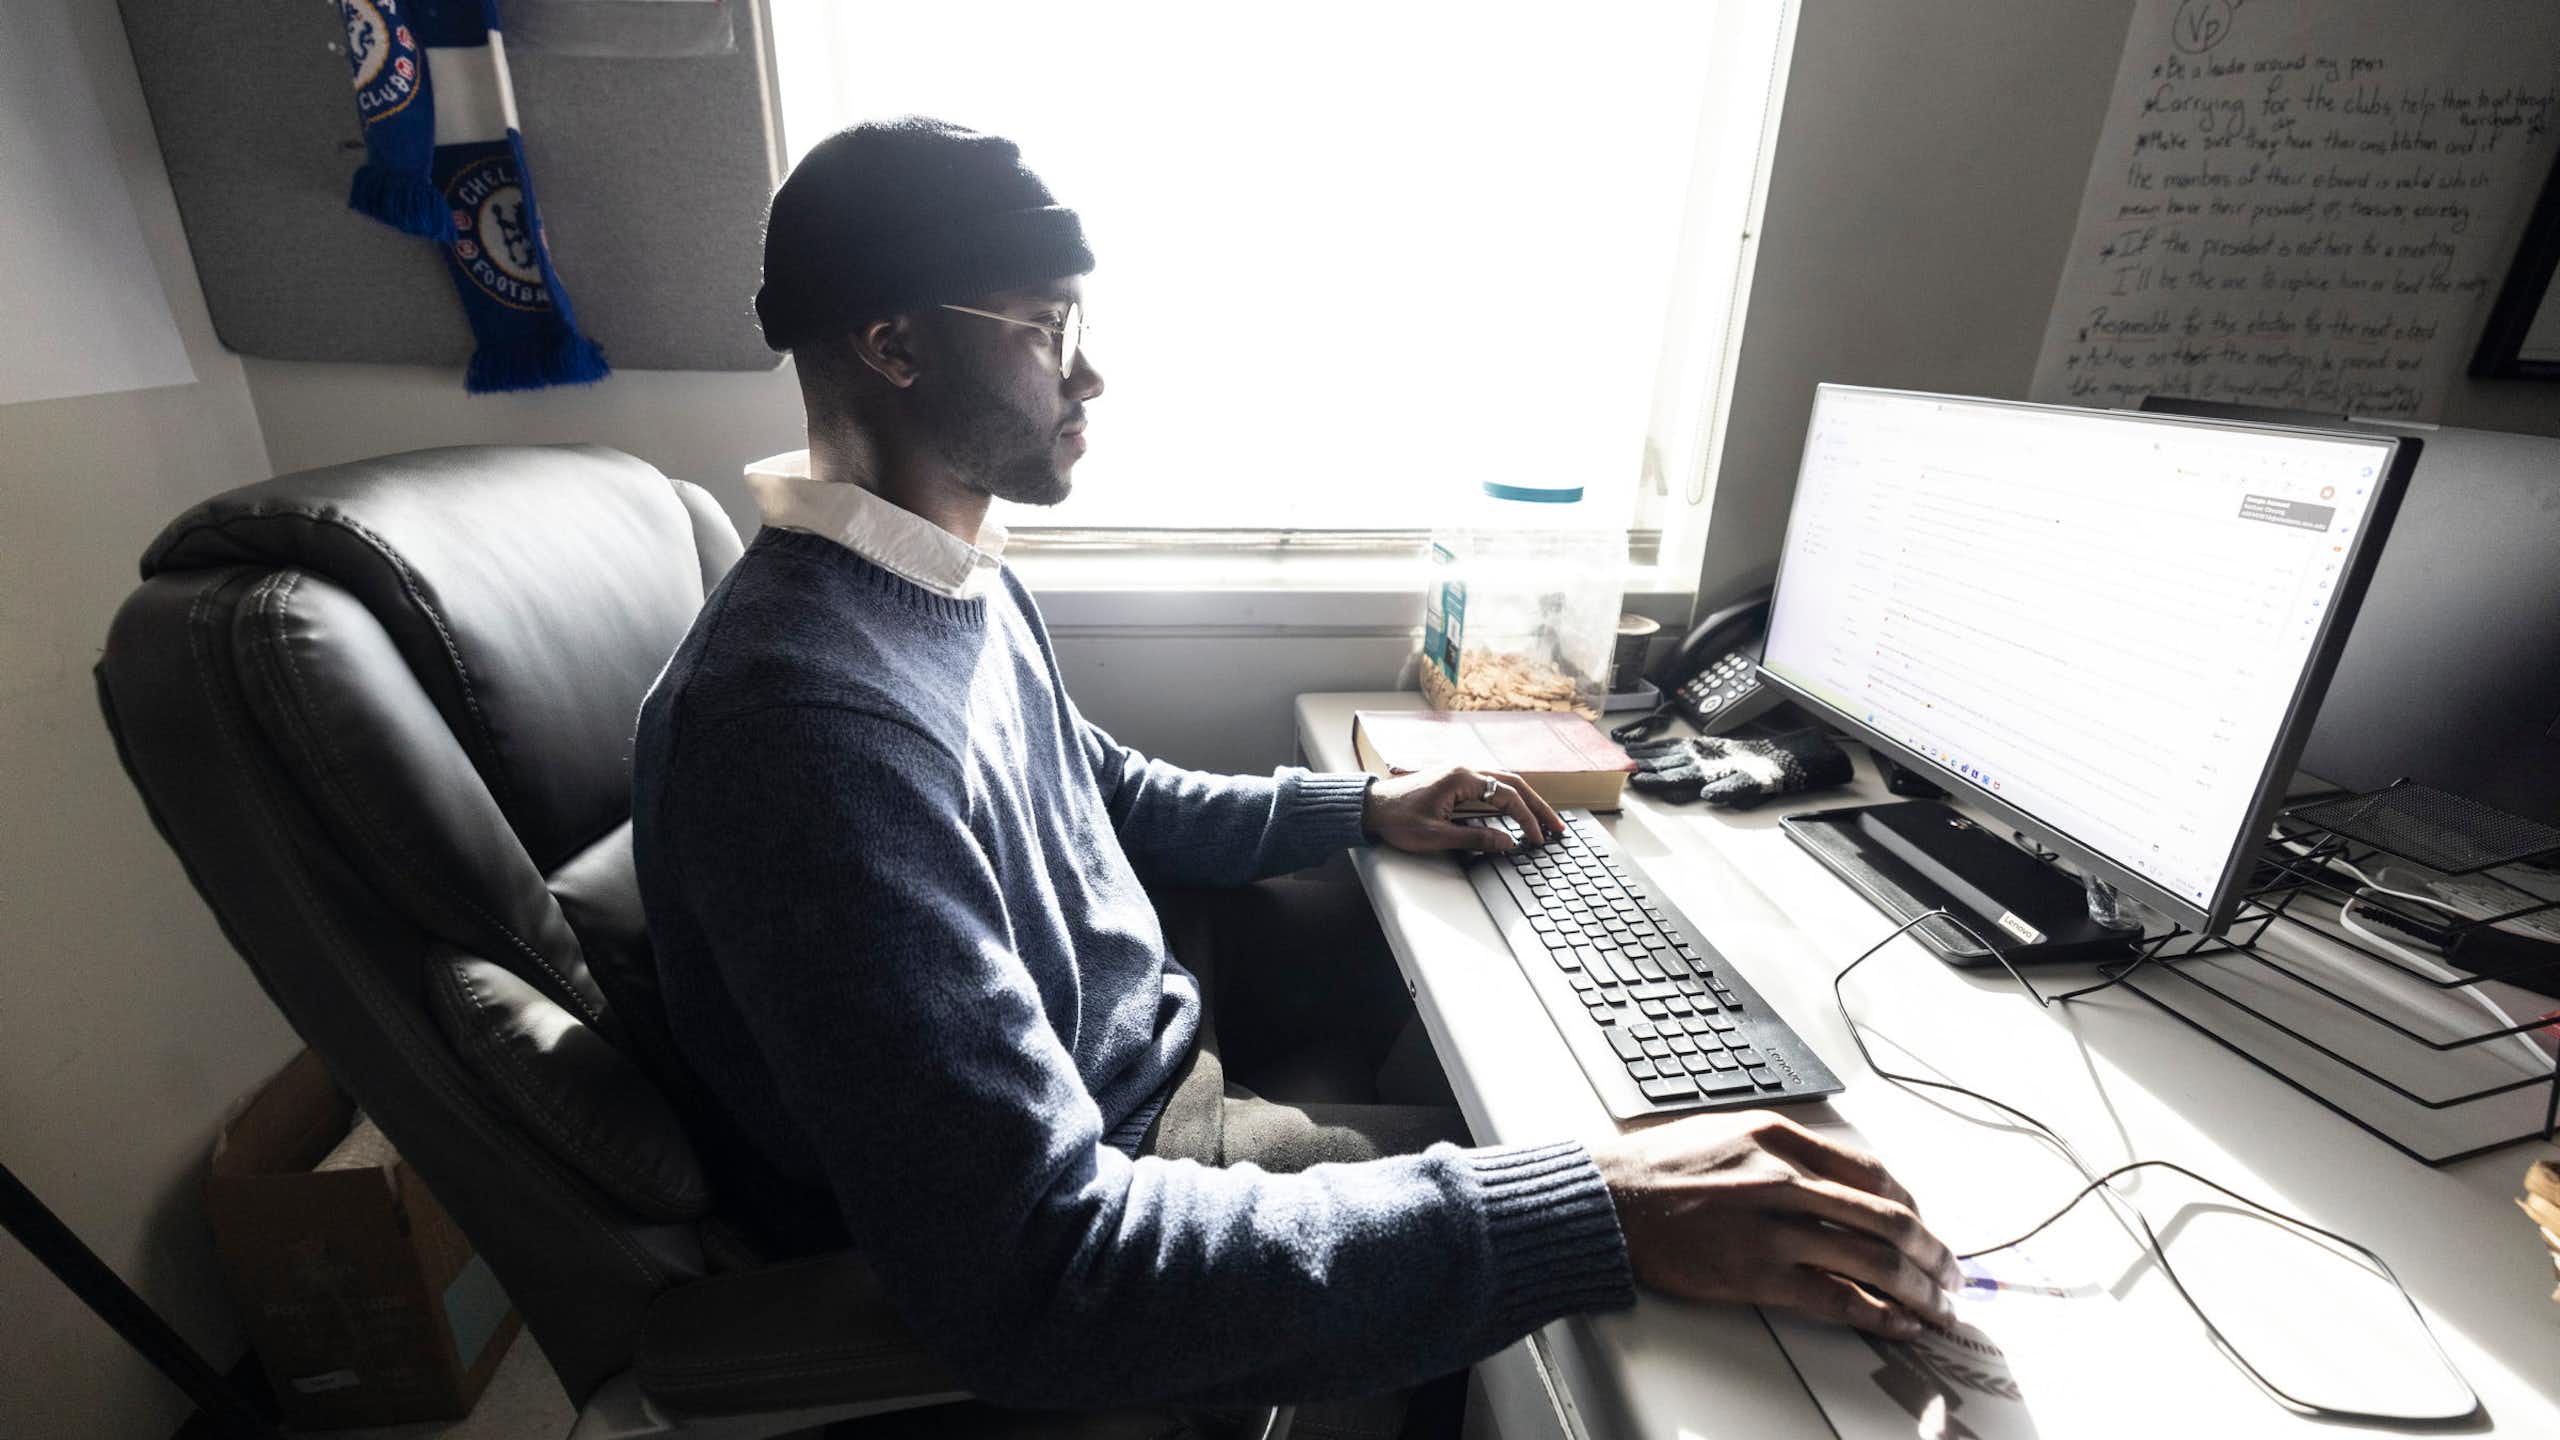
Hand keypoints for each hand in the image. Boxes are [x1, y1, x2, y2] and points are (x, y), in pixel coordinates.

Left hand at [1362, 766, 1564, 853]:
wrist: (1370, 808)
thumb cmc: (1397, 820)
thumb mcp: (1436, 835)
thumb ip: (1475, 837)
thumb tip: (1508, 842)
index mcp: (1462, 778)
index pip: (1507, 796)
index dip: (1527, 819)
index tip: (1538, 839)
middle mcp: (1465, 769)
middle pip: (1514, 784)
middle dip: (1538, 806)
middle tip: (1558, 827)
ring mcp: (1461, 773)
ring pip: (1505, 782)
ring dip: (1527, 801)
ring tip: (1546, 821)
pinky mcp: (1456, 780)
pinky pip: (1492, 785)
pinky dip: (1510, 798)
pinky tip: (1519, 811)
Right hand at [1592, 1111, 1960, 1338]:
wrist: (1608, 1201)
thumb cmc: (1659, 1167)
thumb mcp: (1729, 1129)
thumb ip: (1786, 1148)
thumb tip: (1840, 1176)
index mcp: (1781, 1137)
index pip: (1873, 1174)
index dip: (1914, 1208)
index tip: (1927, 1229)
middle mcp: (1784, 1178)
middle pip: (1887, 1219)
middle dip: (1933, 1254)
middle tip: (1954, 1276)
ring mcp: (1772, 1229)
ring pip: (1872, 1261)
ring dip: (1918, 1290)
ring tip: (1939, 1308)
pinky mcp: (1756, 1275)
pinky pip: (1835, 1298)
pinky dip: (1877, 1315)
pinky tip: (1898, 1324)